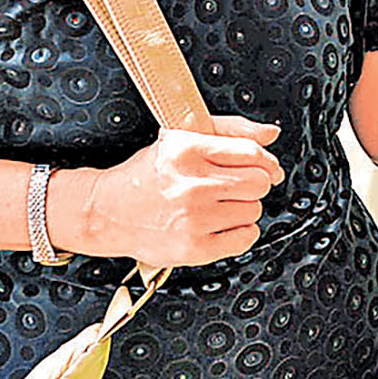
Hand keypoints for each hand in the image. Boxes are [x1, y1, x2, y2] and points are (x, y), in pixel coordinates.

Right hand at [68, 115, 283, 266]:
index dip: (266, 162)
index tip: (265, 168)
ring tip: (216, 206)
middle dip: (252, 184)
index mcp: (187, 151)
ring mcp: (193, 219)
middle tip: (232, 187)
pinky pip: (246, 238)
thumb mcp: (181, 139)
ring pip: (254, 210)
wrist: (107, 211)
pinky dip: (239, 233)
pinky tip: (218, 225)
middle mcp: (191, 185)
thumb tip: (270, 134)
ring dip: (242, 208)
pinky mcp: (194, 247)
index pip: (252, 154)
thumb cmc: (147, 175)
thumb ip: (230, 131)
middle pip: (259, 183)